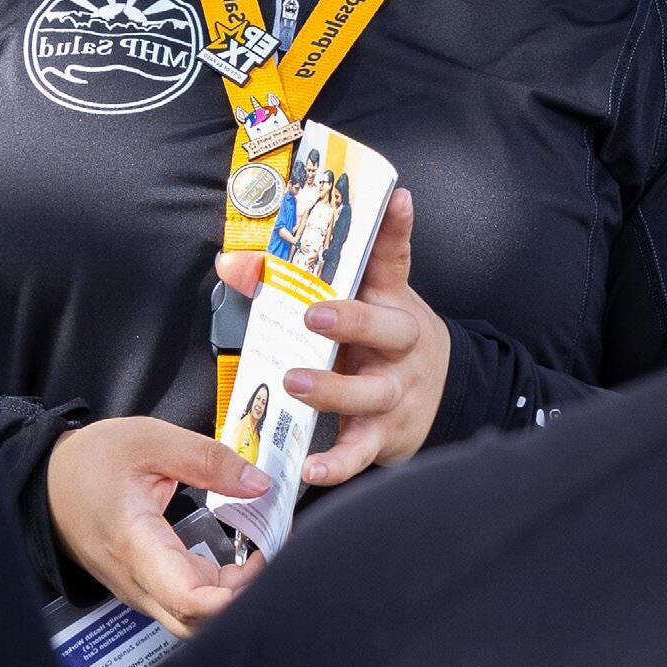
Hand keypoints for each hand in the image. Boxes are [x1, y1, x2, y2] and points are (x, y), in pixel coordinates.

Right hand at [47, 418, 268, 637]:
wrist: (49, 483)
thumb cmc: (91, 462)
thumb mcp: (150, 441)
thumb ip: (207, 459)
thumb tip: (259, 485)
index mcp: (136, 546)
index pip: (189, 602)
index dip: (234, 598)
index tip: (265, 563)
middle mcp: (138, 582)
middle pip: (197, 623)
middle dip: (244, 600)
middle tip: (275, 558)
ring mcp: (142, 590)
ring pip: (196, 619)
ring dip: (234, 596)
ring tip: (263, 554)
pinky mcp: (148, 587)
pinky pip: (189, 603)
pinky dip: (221, 590)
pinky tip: (242, 560)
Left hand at [214, 188, 449, 491]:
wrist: (435, 396)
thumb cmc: (377, 341)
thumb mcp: (350, 304)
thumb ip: (287, 281)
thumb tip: (231, 263)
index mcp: (389, 300)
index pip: (394, 257)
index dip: (396, 226)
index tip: (396, 198)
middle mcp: (400, 344)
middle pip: (389, 327)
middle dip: (353, 320)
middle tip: (314, 315)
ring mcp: (396, 392)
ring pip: (373, 392)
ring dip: (334, 390)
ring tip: (296, 384)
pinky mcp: (384, 436)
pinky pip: (361, 452)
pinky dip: (338, 463)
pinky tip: (312, 468)